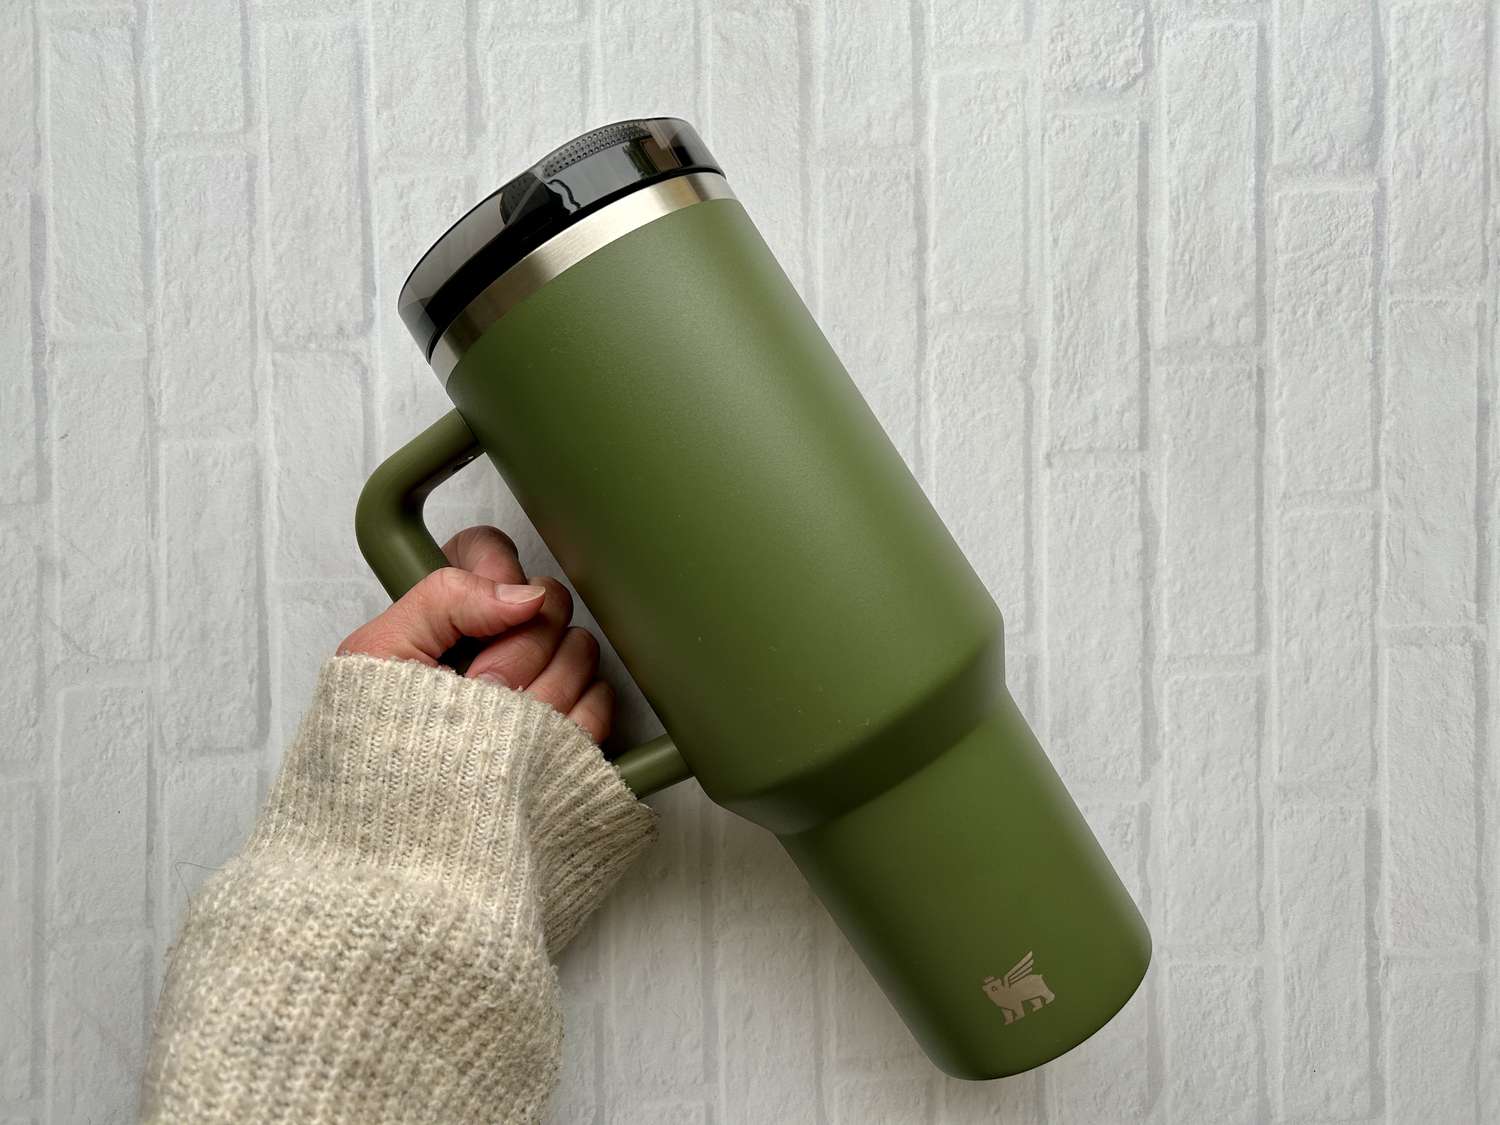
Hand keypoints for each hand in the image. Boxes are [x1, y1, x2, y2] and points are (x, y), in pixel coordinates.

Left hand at [338, 525, 613, 742]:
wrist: (397, 833)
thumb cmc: (373, 746)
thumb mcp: (380, 657)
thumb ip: (442, 600)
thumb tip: (527, 594)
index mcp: (452, 612)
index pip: (491, 552)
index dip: (494, 573)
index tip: (482, 618)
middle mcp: (503, 640)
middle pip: (550, 602)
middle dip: (515, 652)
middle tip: (478, 692)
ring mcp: (543, 684)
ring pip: (582, 651)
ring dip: (539, 696)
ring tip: (494, 734)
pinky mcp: (572, 728)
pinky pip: (601, 702)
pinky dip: (570, 726)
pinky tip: (530, 751)